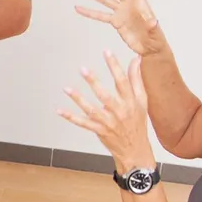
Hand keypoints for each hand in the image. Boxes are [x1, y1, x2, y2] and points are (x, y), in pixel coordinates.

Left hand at [60, 50, 158, 171]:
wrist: (135, 150)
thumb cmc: (138, 123)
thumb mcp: (142, 101)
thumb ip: (137, 79)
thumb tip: (136, 59)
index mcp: (130, 102)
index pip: (122, 82)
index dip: (114, 66)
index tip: (107, 52)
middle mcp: (119, 112)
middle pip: (105, 95)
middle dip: (94, 82)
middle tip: (83, 69)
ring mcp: (108, 122)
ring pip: (91, 110)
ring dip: (78, 99)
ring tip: (67, 88)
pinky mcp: (99, 131)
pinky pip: (83, 123)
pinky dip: (71, 117)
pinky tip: (59, 110)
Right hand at [76, 0, 165, 56]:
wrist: (149, 48)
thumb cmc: (155, 39)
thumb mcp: (156, 33)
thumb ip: (153, 26)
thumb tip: (153, 21)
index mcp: (141, 4)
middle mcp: (129, 4)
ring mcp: (121, 12)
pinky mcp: (115, 21)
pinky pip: (100, 15)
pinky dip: (89, 12)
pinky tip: (79, 8)